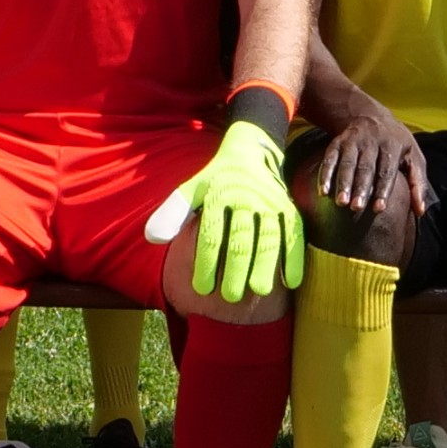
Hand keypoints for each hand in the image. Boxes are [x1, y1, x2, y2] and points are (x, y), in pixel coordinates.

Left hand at [143, 121, 305, 303]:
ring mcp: (270, 203)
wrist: (250, 150)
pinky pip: (294, 233)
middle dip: (235, 268)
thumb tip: (152, 238)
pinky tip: (291, 282)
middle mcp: (245, 199)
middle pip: (240, 238)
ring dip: (265, 265)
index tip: (201, 288)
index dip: (206, 261)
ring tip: (259, 291)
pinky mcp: (289, 207)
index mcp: (218, 196)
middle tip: (229, 297)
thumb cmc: (216, 180)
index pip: (211, 233)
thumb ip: (173, 213)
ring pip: (268, 237)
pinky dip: (294, 257)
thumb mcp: (192, 189)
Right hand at [305, 101, 427, 219]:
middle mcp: (371, 141)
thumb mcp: (413, 155)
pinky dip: (326, 174)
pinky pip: (330, 158)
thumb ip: (418, 182)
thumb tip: (421, 211)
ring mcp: (353, 141)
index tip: (378, 208)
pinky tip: (323, 191)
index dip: (383, 189)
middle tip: (356, 208)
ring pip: (347, 163)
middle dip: (360, 188)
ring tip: (340, 202)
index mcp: (392, 145)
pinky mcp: (338, 142)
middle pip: (365, 167)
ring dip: (343, 183)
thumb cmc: (396, 143)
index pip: (387, 170)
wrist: (370, 115)